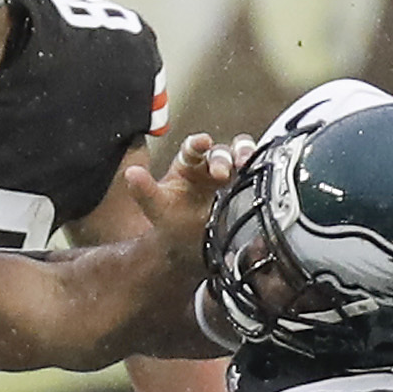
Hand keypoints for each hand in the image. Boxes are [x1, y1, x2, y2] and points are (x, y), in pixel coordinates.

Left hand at [121, 132, 248, 266]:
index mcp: (187, 165)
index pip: (193, 148)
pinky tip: (261, 177)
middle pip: (220, 152)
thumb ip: (144, 191)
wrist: (189, 249)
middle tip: (221, 172)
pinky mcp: (245, 189)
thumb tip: (131, 173)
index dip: (198, 143)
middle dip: (222, 158)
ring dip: (245, 156)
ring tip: (246, 164)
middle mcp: (209, 166)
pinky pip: (255, 175)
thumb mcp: (157, 208)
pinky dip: (259, 172)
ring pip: (241, 157)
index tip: (202, 142)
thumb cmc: (173, 223)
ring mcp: (229, 178)